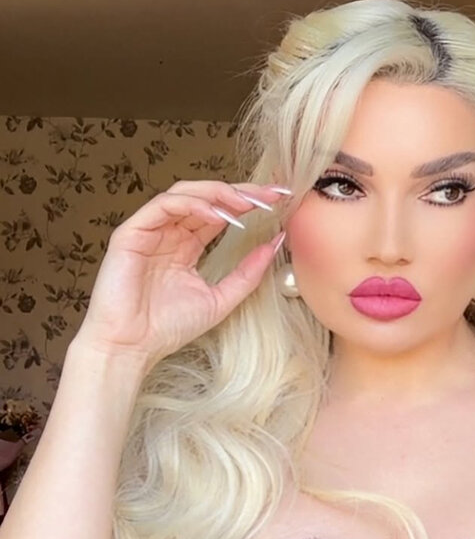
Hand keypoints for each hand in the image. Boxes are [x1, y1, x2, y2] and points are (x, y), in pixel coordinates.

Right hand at [74, 179, 290, 370]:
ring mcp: (150, 231)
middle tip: (270, 194)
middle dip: (240, 192)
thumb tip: (274, 245)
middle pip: (206, 198)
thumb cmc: (167, 327)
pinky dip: (191, 206)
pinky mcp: (131, 233)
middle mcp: (169, 234)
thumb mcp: (220, 299)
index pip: (219, 214)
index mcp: (186, 246)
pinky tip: (216, 215)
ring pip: (184, 194)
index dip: (248, 205)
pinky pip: (163, 207)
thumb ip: (247, 274)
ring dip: (218, 194)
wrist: (132, 346)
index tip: (279, 201)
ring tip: (246, 203)